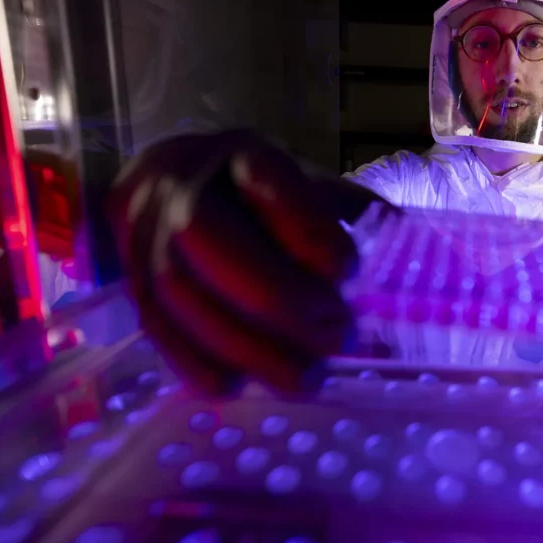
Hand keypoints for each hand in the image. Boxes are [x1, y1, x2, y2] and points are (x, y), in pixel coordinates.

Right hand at [107, 131, 388, 394]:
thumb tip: (415, 250)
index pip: (265, 181)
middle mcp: (182, 186)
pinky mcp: (128, 282)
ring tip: (307, 378)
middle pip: (209, 238)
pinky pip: (154, 327)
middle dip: (276, 298)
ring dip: (246, 345)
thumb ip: (352, 216)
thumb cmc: (258, 193)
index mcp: (240, 154)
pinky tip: (240, 388)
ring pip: (179, 292)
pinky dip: (196, 364)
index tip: (348, 273)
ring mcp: (144, 234)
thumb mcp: (308, 188)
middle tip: (336, 338)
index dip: (304, 229)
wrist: (169, 186)